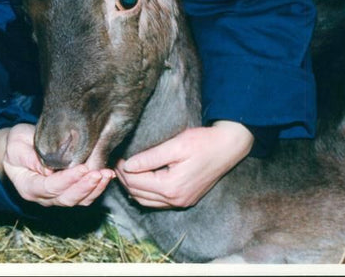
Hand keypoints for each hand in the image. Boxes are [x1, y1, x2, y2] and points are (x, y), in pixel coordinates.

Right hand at [0, 123, 115, 206]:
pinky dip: (97, 188)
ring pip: (79, 201)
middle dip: (84, 186)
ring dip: (94, 189)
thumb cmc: (17, 144)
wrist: (20, 148)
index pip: (50, 187)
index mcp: (28, 187)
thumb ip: (29, 157)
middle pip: (67, 199)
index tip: (82, 168)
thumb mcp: (17, 144)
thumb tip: (48, 169)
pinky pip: (85, 196)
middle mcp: (43, 197)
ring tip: (106, 174)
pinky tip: (107, 175)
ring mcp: (56, 197)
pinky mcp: (68, 192)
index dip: (67, 179)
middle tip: (98, 173)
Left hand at [114, 120, 253, 207]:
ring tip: (125, 170)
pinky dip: (145, 193)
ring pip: (146, 201)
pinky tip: (140, 180)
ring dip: (133, 187)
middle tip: (116, 162)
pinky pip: (157, 203)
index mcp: (171, 187)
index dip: (122, 169)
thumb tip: (128, 165)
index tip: (116, 156)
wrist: (228, 147)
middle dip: (124, 178)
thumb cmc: (203, 142)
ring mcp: (181, 202)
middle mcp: (175, 200)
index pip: (136, 181)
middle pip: (138, 193)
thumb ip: (150, 157)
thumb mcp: (176, 145)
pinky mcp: (185, 200)